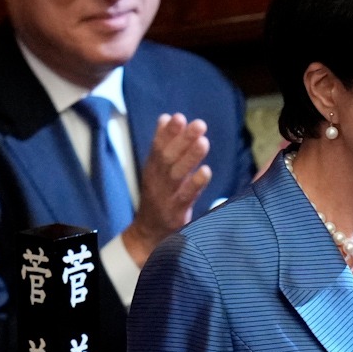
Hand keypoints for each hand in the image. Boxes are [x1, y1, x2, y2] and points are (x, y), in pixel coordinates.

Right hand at [123, 113, 214, 265]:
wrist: (146, 234)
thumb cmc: (157, 197)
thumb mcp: (156, 169)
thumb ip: (162, 144)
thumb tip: (166, 117)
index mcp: (153, 168)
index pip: (158, 146)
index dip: (168, 132)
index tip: (179, 116)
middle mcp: (157, 180)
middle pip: (168, 157)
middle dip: (182, 139)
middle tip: (198, 124)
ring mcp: (165, 196)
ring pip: (176, 174)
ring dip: (190, 157)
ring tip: (203, 142)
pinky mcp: (175, 212)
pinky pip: (185, 197)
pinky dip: (195, 184)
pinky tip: (206, 171)